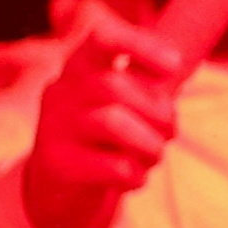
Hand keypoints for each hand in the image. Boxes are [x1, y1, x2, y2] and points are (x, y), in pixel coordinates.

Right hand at [19, 15, 184, 227]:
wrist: (59, 189)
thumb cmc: (107, 136)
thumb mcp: (126, 102)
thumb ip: (149, 83)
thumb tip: (176, 62)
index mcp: (80, 67)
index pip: (102, 38)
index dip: (140, 45)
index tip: (174, 65)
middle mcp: (60, 91)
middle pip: (115, 86)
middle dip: (159, 112)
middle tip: (169, 133)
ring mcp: (52, 127)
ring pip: (111, 122)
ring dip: (150, 145)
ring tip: (153, 156)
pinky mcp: (55, 164)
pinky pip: (112, 166)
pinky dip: (136, 175)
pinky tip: (133, 177)